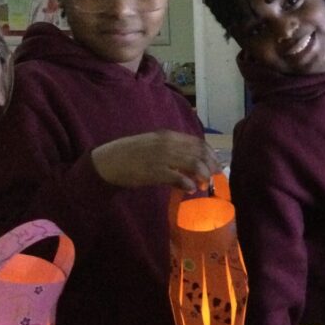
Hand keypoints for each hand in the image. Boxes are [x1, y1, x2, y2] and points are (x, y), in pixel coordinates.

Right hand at [91, 130, 221, 191]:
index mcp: (167, 135)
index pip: (197, 142)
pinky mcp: (155, 171)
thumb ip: (172, 152)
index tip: (216, 165)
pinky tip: (190, 189)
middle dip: (210, 166)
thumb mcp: (153, 146)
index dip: (210, 154)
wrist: (108, 162)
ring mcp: (161, 156)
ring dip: (202, 175)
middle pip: (198, 152)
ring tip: (203, 184)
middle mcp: (167, 143)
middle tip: (214, 178)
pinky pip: (178, 177)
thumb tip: (190, 166)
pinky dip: (188, 184)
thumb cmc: (130, 154)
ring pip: (193, 163)